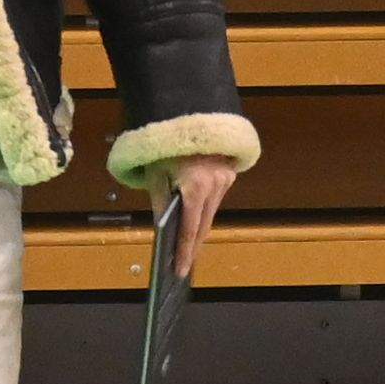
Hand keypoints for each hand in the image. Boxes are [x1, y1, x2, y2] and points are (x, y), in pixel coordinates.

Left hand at [160, 151, 237, 273]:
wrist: (189, 112)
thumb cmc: (166, 143)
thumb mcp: (156, 174)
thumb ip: (160, 203)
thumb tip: (162, 230)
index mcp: (196, 186)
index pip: (190, 229)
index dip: (184, 252)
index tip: (181, 271)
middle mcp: (215, 185)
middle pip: (204, 226)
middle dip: (193, 247)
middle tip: (184, 266)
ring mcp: (225, 179)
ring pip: (211, 213)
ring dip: (199, 229)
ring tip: (187, 249)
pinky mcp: (228, 174)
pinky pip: (215, 200)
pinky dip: (204, 212)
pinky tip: (195, 223)